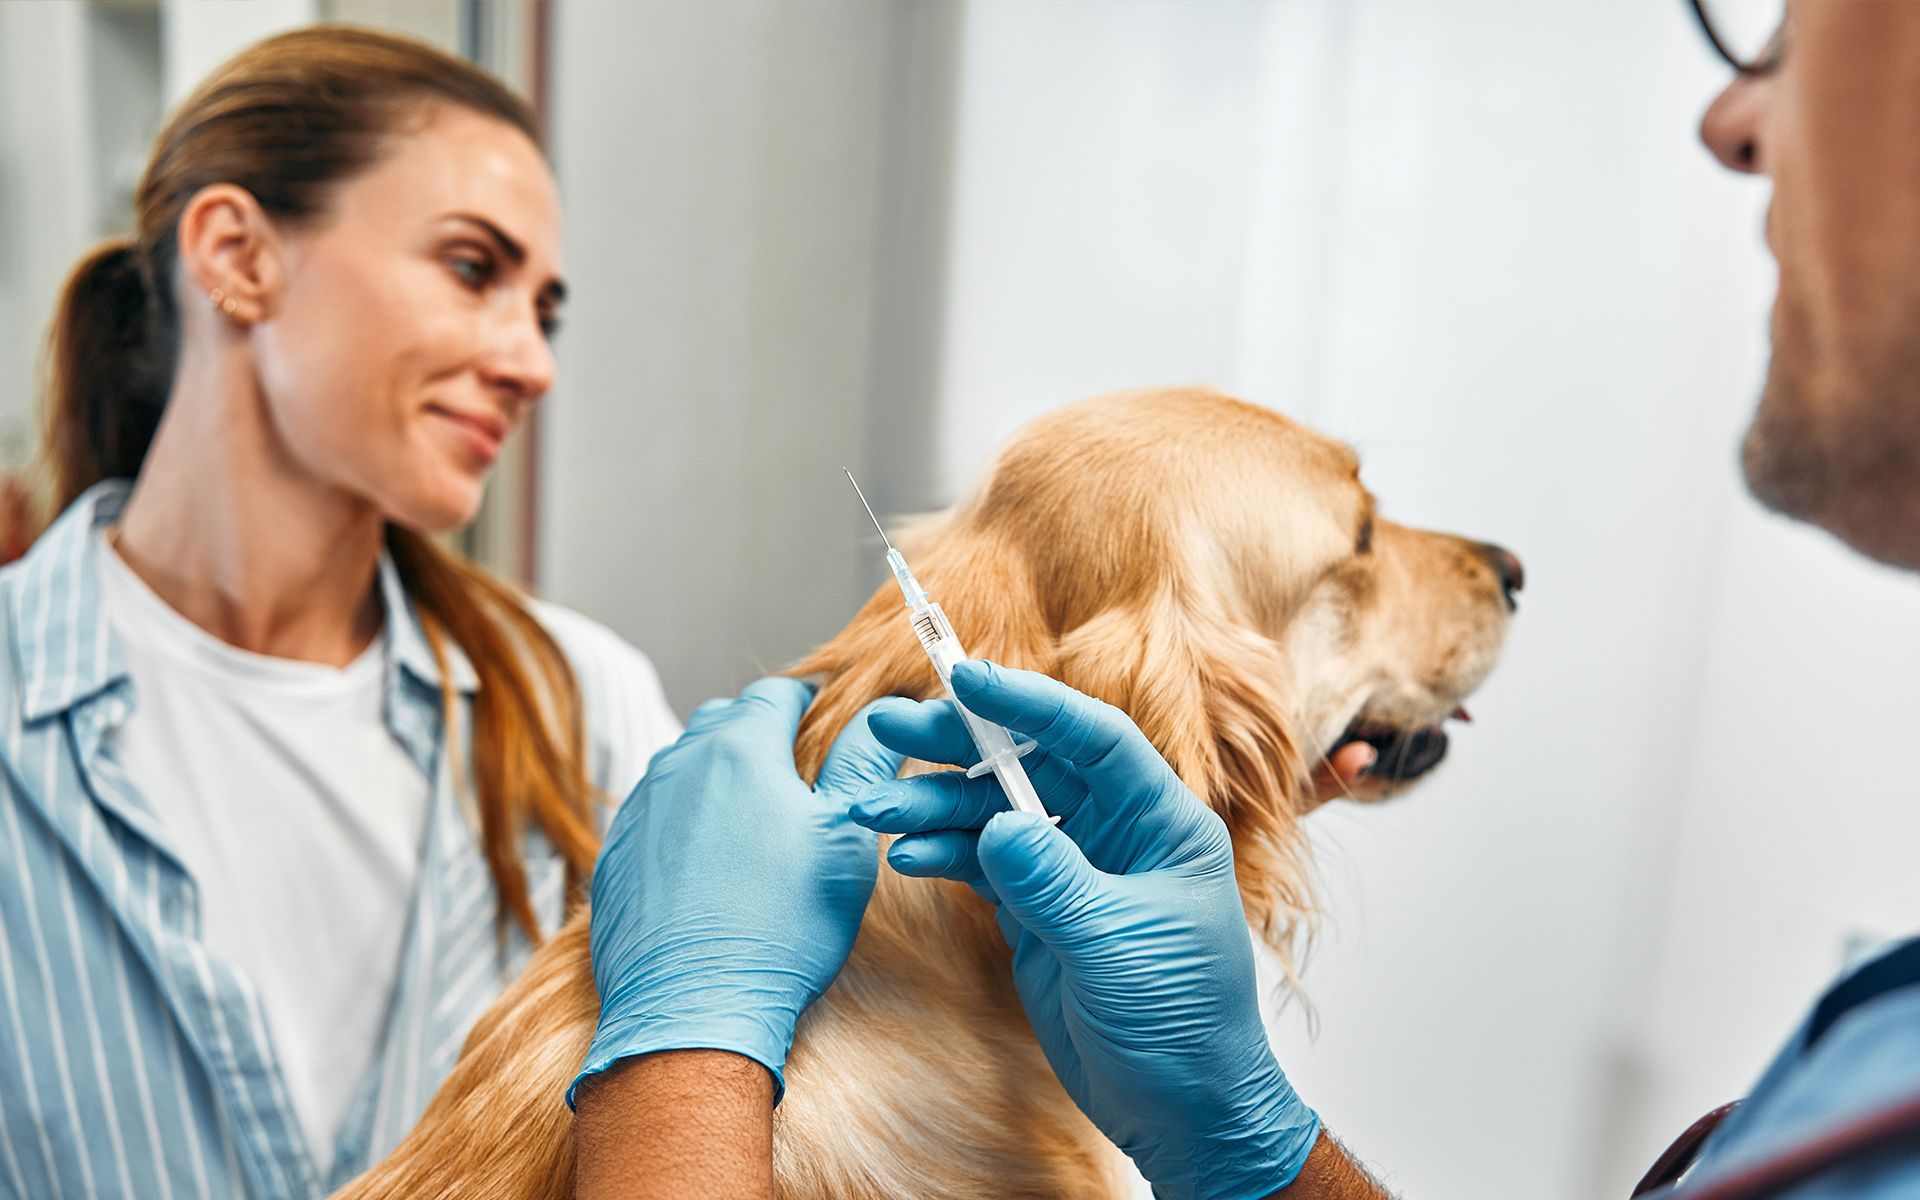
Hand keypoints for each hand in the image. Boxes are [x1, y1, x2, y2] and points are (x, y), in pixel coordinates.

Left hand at [569, 677, 901, 1105]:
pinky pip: (654, 815)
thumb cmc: (781, 926)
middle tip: (796, 764)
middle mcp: (680, 765)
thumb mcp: (845, 839)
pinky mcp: (615, 856)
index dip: (808, 698)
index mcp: (741, 747)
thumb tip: (880, 715)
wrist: (693, 1009)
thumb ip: (862, 764)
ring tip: (753, 814)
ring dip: (719, 774)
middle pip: (723, 721)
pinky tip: (709, 861)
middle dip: (759, 730)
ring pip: (684, 766)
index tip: (827, 713)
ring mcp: (640, 810)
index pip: (776, 693)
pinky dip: (684, 819)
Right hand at [850, 662, 1319, 1199]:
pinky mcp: (1038, 909)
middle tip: (892, 729)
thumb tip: (999, 826)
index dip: (1030, 703)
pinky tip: (906, 855)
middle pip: (1030, 764)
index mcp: (1160, 822)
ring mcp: (1072, 869)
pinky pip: (981, 863)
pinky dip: (943, 855)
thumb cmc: (1183, 1023)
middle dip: (960, 747)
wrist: (1183, 1111)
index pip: (1093, 738)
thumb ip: (1054, 880)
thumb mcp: (1117, 945)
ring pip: (995, 814)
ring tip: (875, 810)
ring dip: (935, 808)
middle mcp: (1115, 832)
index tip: (967, 679)